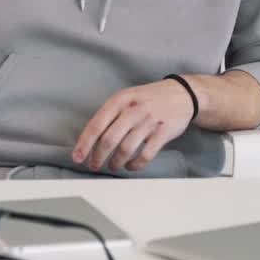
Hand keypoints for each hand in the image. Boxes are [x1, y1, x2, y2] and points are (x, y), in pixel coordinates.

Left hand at [72, 79, 194, 172]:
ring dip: (116, 162)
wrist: (182, 94)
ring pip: (126, 149)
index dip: (85, 143)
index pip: (97, 124)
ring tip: (113, 166)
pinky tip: (130, 165)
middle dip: (98, 157)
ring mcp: (149, 121)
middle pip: (109, 139)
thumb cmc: (149, 98)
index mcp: (120, 99)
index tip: (77, 157)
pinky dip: (135, 164)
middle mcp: (133, 109)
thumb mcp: (127, 97)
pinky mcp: (163, 132)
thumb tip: (89, 139)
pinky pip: (145, 155)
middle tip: (94, 165)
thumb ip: (110, 114)